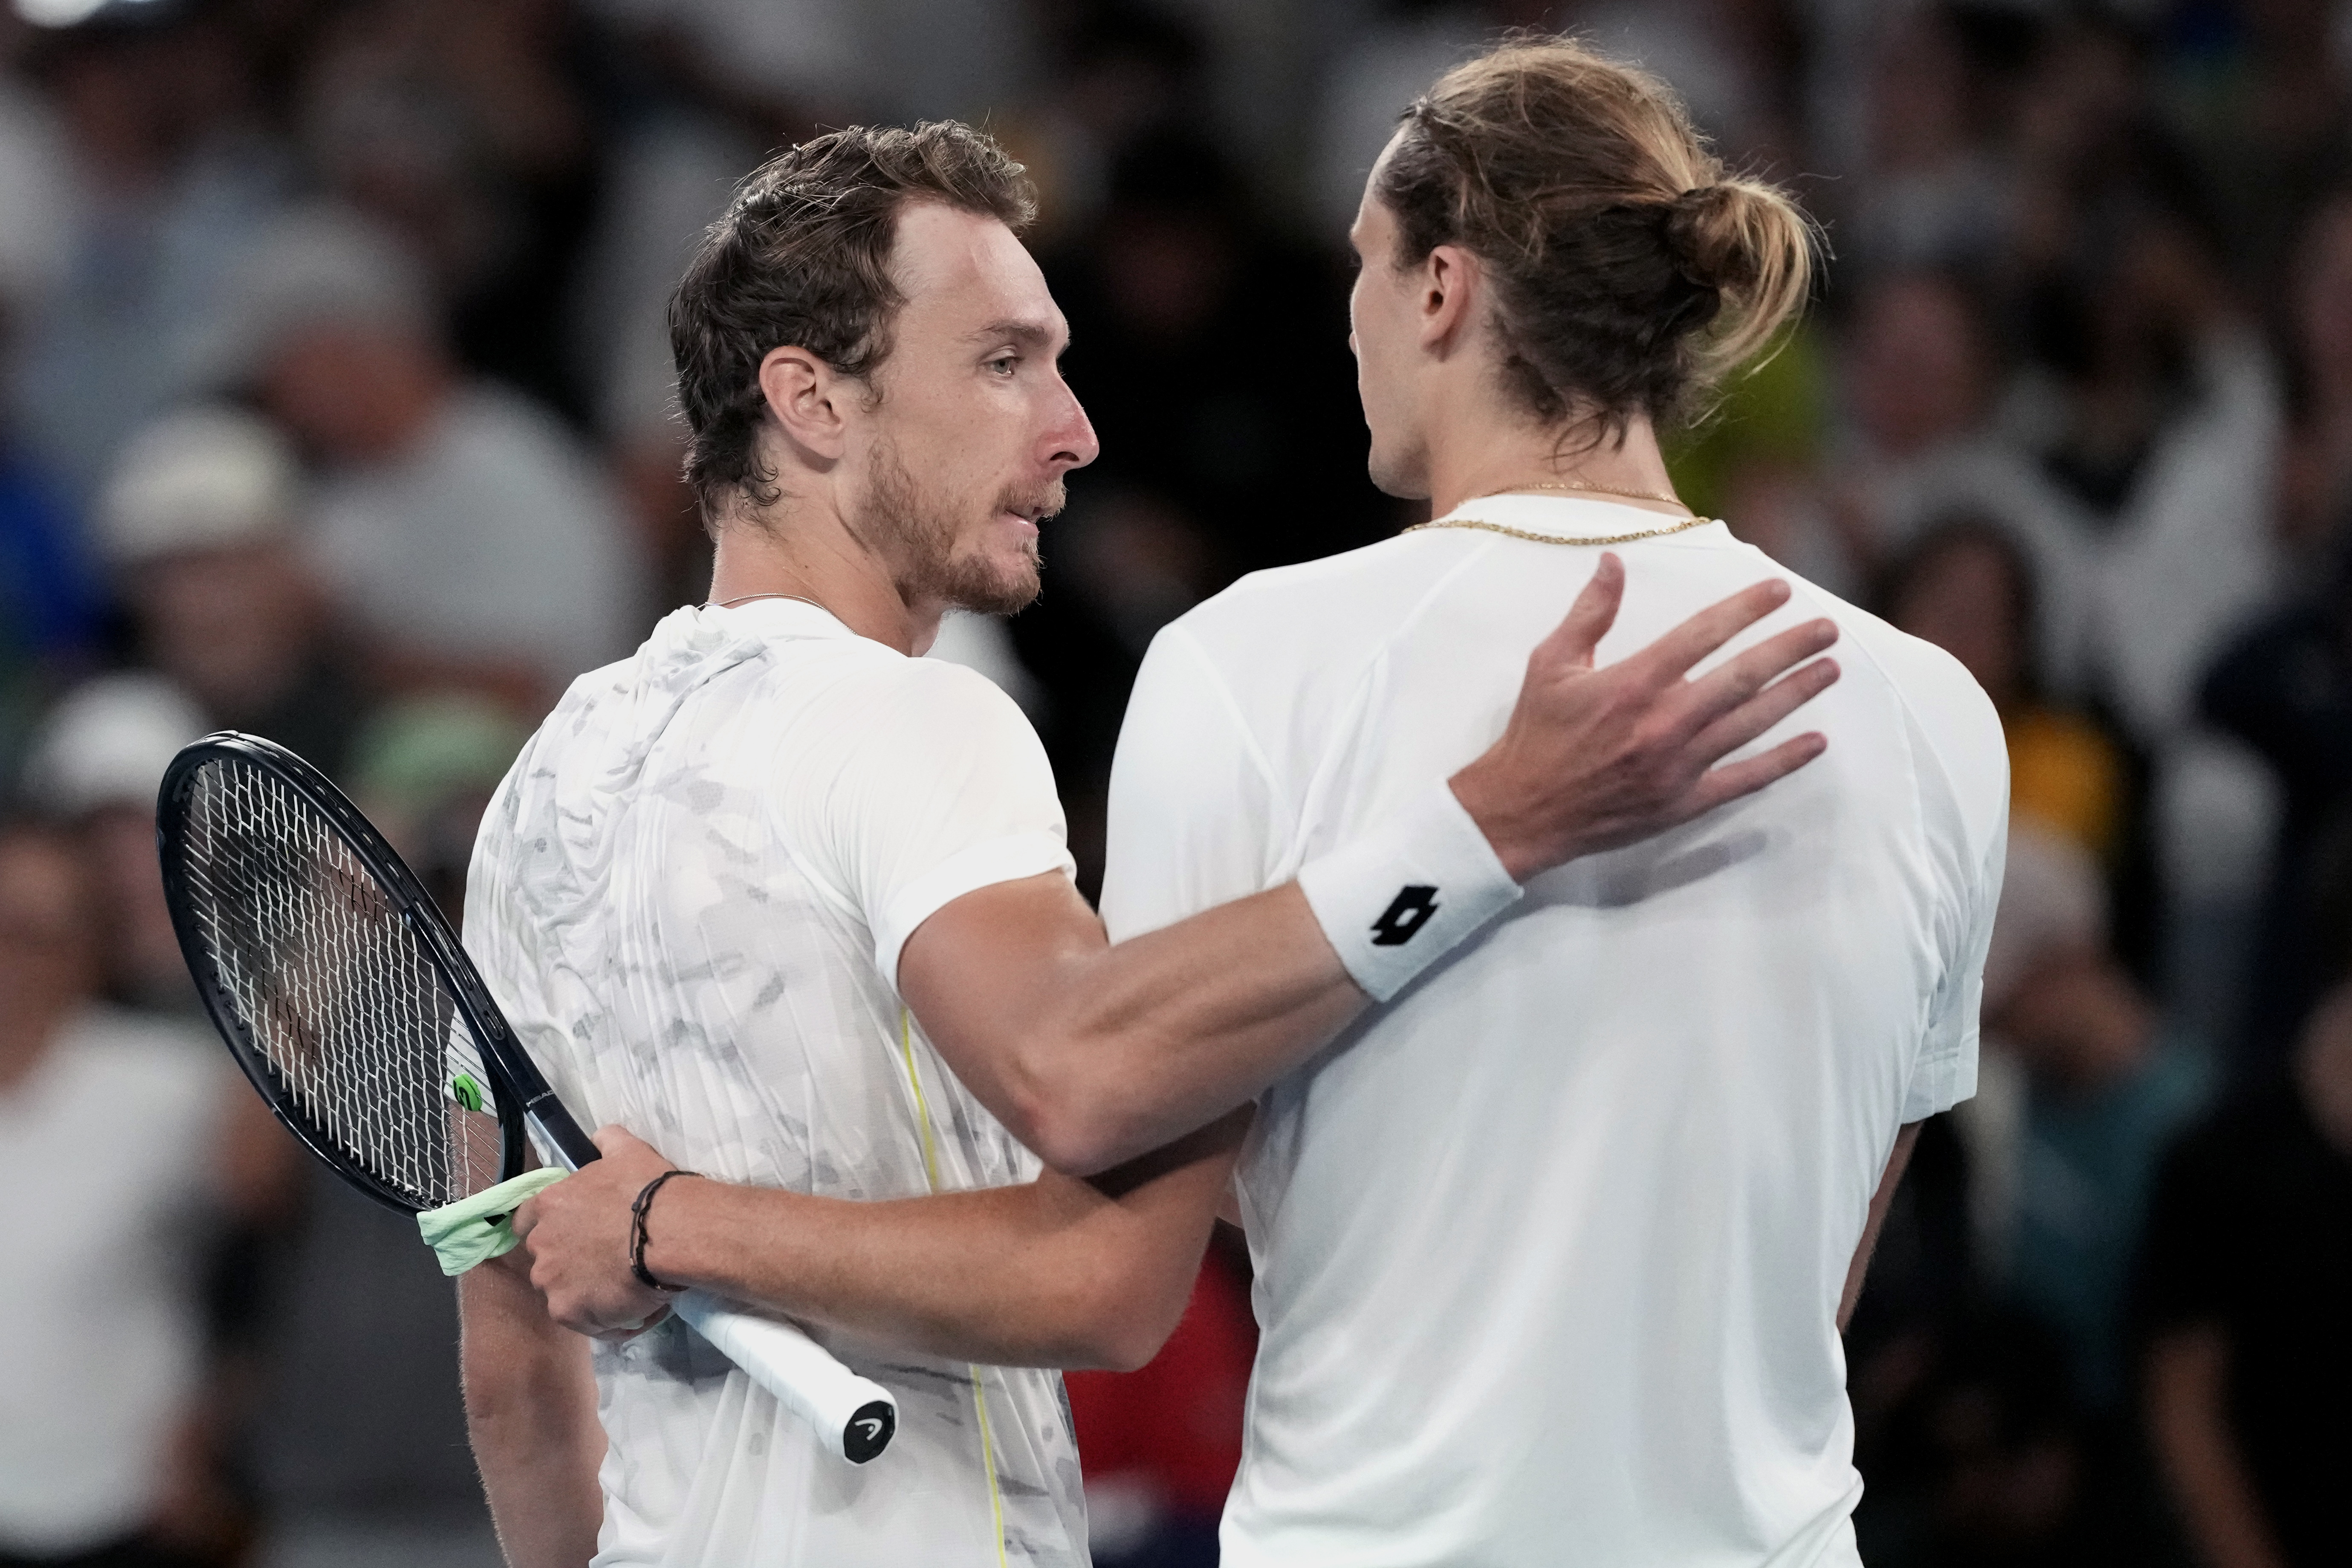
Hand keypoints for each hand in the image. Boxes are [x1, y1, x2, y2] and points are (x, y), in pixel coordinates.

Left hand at [513, 1125, 685, 1338]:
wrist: (671, 1232)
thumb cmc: (649, 1190)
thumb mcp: (627, 1151)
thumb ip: (606, 1141)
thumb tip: (600, 1136)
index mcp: (549, 1204)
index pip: (524, 1221)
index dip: (547, 1229)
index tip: (570, 1235)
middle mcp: (541, 1244)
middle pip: (547, 1260)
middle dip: (572, 1264)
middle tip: (610, 1262)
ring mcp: (551, 1281)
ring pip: (565, 1293)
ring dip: (589, 1293)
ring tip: (627, 1290)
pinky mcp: (568, 1312)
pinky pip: (585, 1322)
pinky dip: (606, 1320)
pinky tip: (634, 1310)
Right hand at [1452, 553, 1839, 879]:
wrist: (1521, 811)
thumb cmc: (1534, 733)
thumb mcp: (1550, 663)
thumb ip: (1589, 613)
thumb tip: (1613, 561)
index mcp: (1631, 683)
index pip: (1702, 635)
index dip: (1745, 609)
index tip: (1780, 590)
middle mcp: (1662, 722)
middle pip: (1741, 677)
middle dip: (1789, 649)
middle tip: (1826, 629)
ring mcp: (1677, 765)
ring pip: (1751, 723)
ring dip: (1795, 694)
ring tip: (1830, 669)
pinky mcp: (1683, 802)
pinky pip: (1743, 780)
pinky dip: (1782, 762)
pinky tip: (1815, 743)